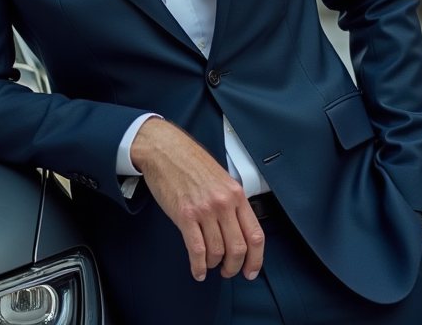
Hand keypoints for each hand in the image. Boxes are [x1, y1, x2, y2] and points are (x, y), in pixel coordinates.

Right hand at [130, 118, 264, 281]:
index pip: (255, 235)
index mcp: (236, 194)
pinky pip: (197, 249)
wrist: (165, 150)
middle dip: (234, 266)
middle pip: (238, 248)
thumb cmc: (190, 161)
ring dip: (215, 265)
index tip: (251, 269)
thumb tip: (238, 228)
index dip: (256, 259)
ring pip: (218, 251)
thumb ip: (231, 202)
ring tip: (211, 266)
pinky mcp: (184, 215)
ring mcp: (204, 210)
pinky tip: (198, 270)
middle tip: (229, 271)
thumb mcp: (221, 178)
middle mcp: (223, 203)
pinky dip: (198, 266)